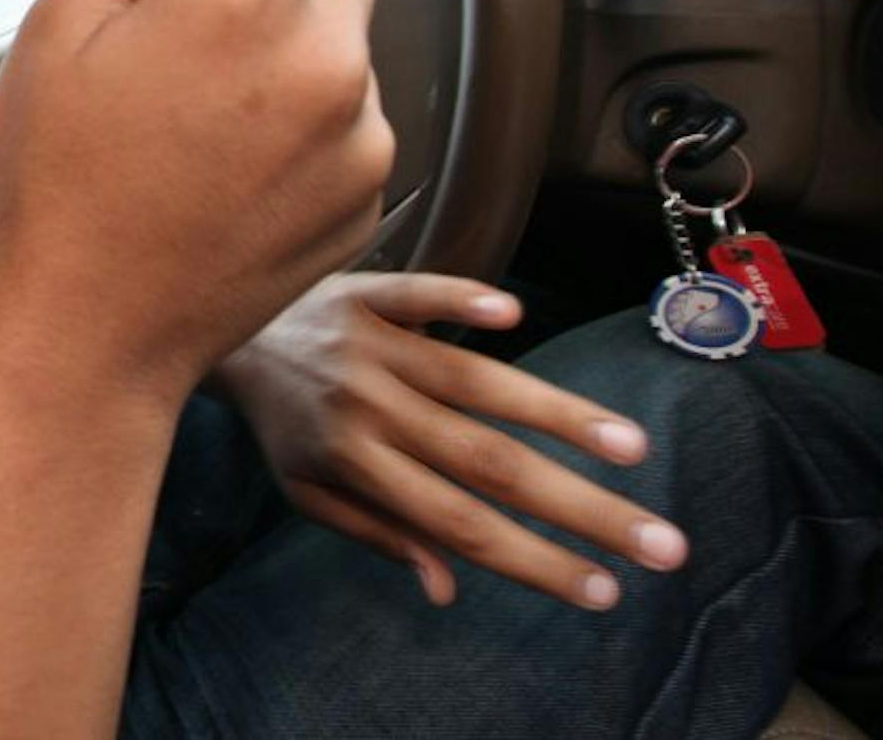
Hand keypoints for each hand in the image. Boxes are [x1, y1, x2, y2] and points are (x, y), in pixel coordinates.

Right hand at [0, 0, 391, 411]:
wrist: (80, 341)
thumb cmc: (51, 192)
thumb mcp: (54, 27)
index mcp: (241, 5)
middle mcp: (323, 66)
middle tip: (188, 26)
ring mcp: (356, 140)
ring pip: (343, 40)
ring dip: (289, 51)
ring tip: (195, 118)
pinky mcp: (366, 199)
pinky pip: (349, 118)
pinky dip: (301, 124)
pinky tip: (222, 167)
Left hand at [217, 272, 689, 610]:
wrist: (221, 334)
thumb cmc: (280, 422)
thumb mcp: (311, 493)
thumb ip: (379, 533)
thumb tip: (448, 586)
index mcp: (357, 466)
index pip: (459, 524)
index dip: (532, 560)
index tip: (605, 590)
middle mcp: (370, 409)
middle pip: (487, 464)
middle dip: (578, 508)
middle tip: (660, 542)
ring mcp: (371, 346)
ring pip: (472, 382)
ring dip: (554, 412)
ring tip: (629, 447)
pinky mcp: (368, 292)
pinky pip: (416, 295)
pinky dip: (459, 301)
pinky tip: (512, 314)